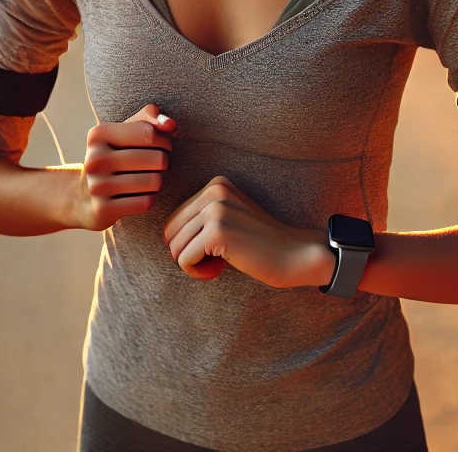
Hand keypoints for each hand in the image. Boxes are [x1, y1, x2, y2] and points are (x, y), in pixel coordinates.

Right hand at [75, 103, 175, 231]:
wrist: (82, 196)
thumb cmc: (114, 156)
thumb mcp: (125, 131)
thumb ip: (149, 118)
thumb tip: (170, 124)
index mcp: (99, 134)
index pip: (150, 133)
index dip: (165, 140)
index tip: (162, 144)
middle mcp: (94, 159)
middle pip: (157, 159)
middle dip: (164, 161)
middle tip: (155, 164)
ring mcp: (96, 186)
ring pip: (155, 181)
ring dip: (158, 181)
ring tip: (148, 179)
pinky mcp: (102, 210)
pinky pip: (146, 202)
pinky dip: (149, 198)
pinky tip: (138, 195)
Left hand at [162, 175, 334, 285]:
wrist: (293, 254)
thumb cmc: (258, 243)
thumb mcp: (229, 217)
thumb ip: (201, 217)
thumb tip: (164, 234)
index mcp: (216, 184)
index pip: (174, 221)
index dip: (191, 242)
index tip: (218, 247)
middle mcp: (214, 191)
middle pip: (170, 234)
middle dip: (188, 253)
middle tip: (217, 258)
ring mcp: (215, 209)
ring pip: (175, 248)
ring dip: (195, 264)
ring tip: (221, 262)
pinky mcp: (216, 231)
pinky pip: (184, 260)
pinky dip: (199, 272)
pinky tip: (222, 268)